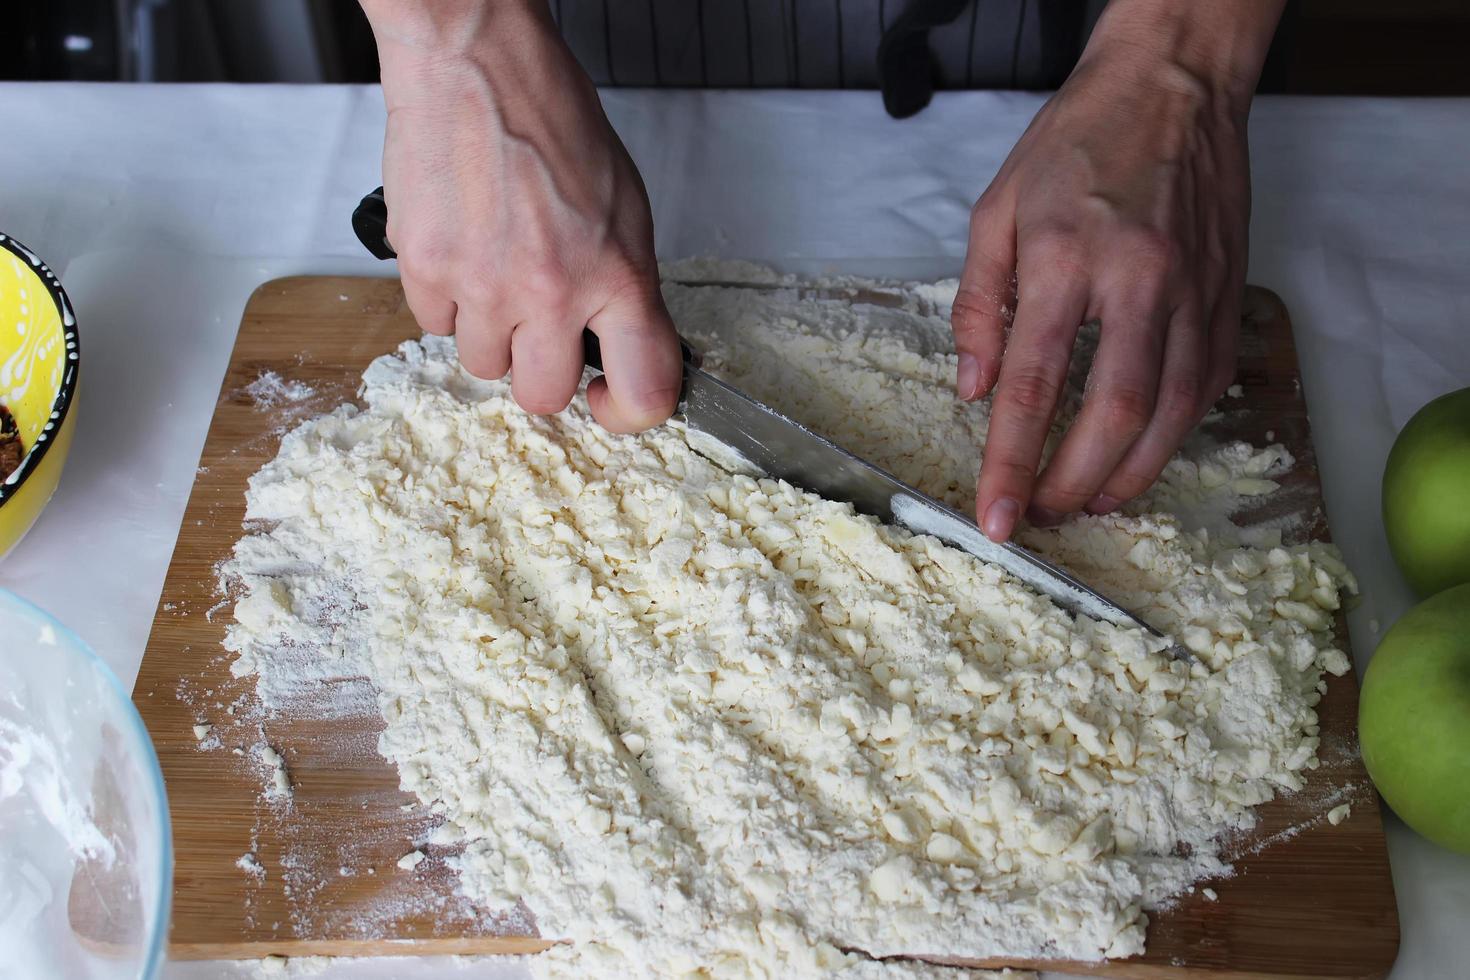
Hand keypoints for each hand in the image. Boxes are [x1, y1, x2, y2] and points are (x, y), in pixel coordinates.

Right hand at [362, 0, 680, 431]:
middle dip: (542, 370)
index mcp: (617, 274)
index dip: (628, 412)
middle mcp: (551, 290)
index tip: (609, 399)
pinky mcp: (425, 268)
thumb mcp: (626, 208)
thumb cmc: (551, 120)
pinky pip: (434, 325)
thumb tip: (622, 344)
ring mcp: (482, 284)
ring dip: (492, 333)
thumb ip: (625, 285)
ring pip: (483, 365)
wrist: (476, 65)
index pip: (644, 389)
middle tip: (541, 328)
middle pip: (543, 396)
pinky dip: (447, 300)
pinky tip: (462, 250)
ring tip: (497, 271)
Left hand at [951, 0, 1283, 540]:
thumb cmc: (1077, 143)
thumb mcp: (996, 212)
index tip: (996, 518)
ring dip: (1131, 474)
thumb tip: (973, 390)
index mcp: (1067, 260)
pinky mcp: (1228, 295)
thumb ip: (979, 305)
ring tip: (1091, 500)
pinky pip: (1208, 385)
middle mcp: (1138, 282)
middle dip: (1073, 483)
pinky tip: (1143, 453)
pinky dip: (1175, 433)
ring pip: (1172, 413)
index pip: (1034, 387)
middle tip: (1042, 515)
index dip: (1012, 465)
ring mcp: (1193, 292)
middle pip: (1112, 417)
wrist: (1173, 85)